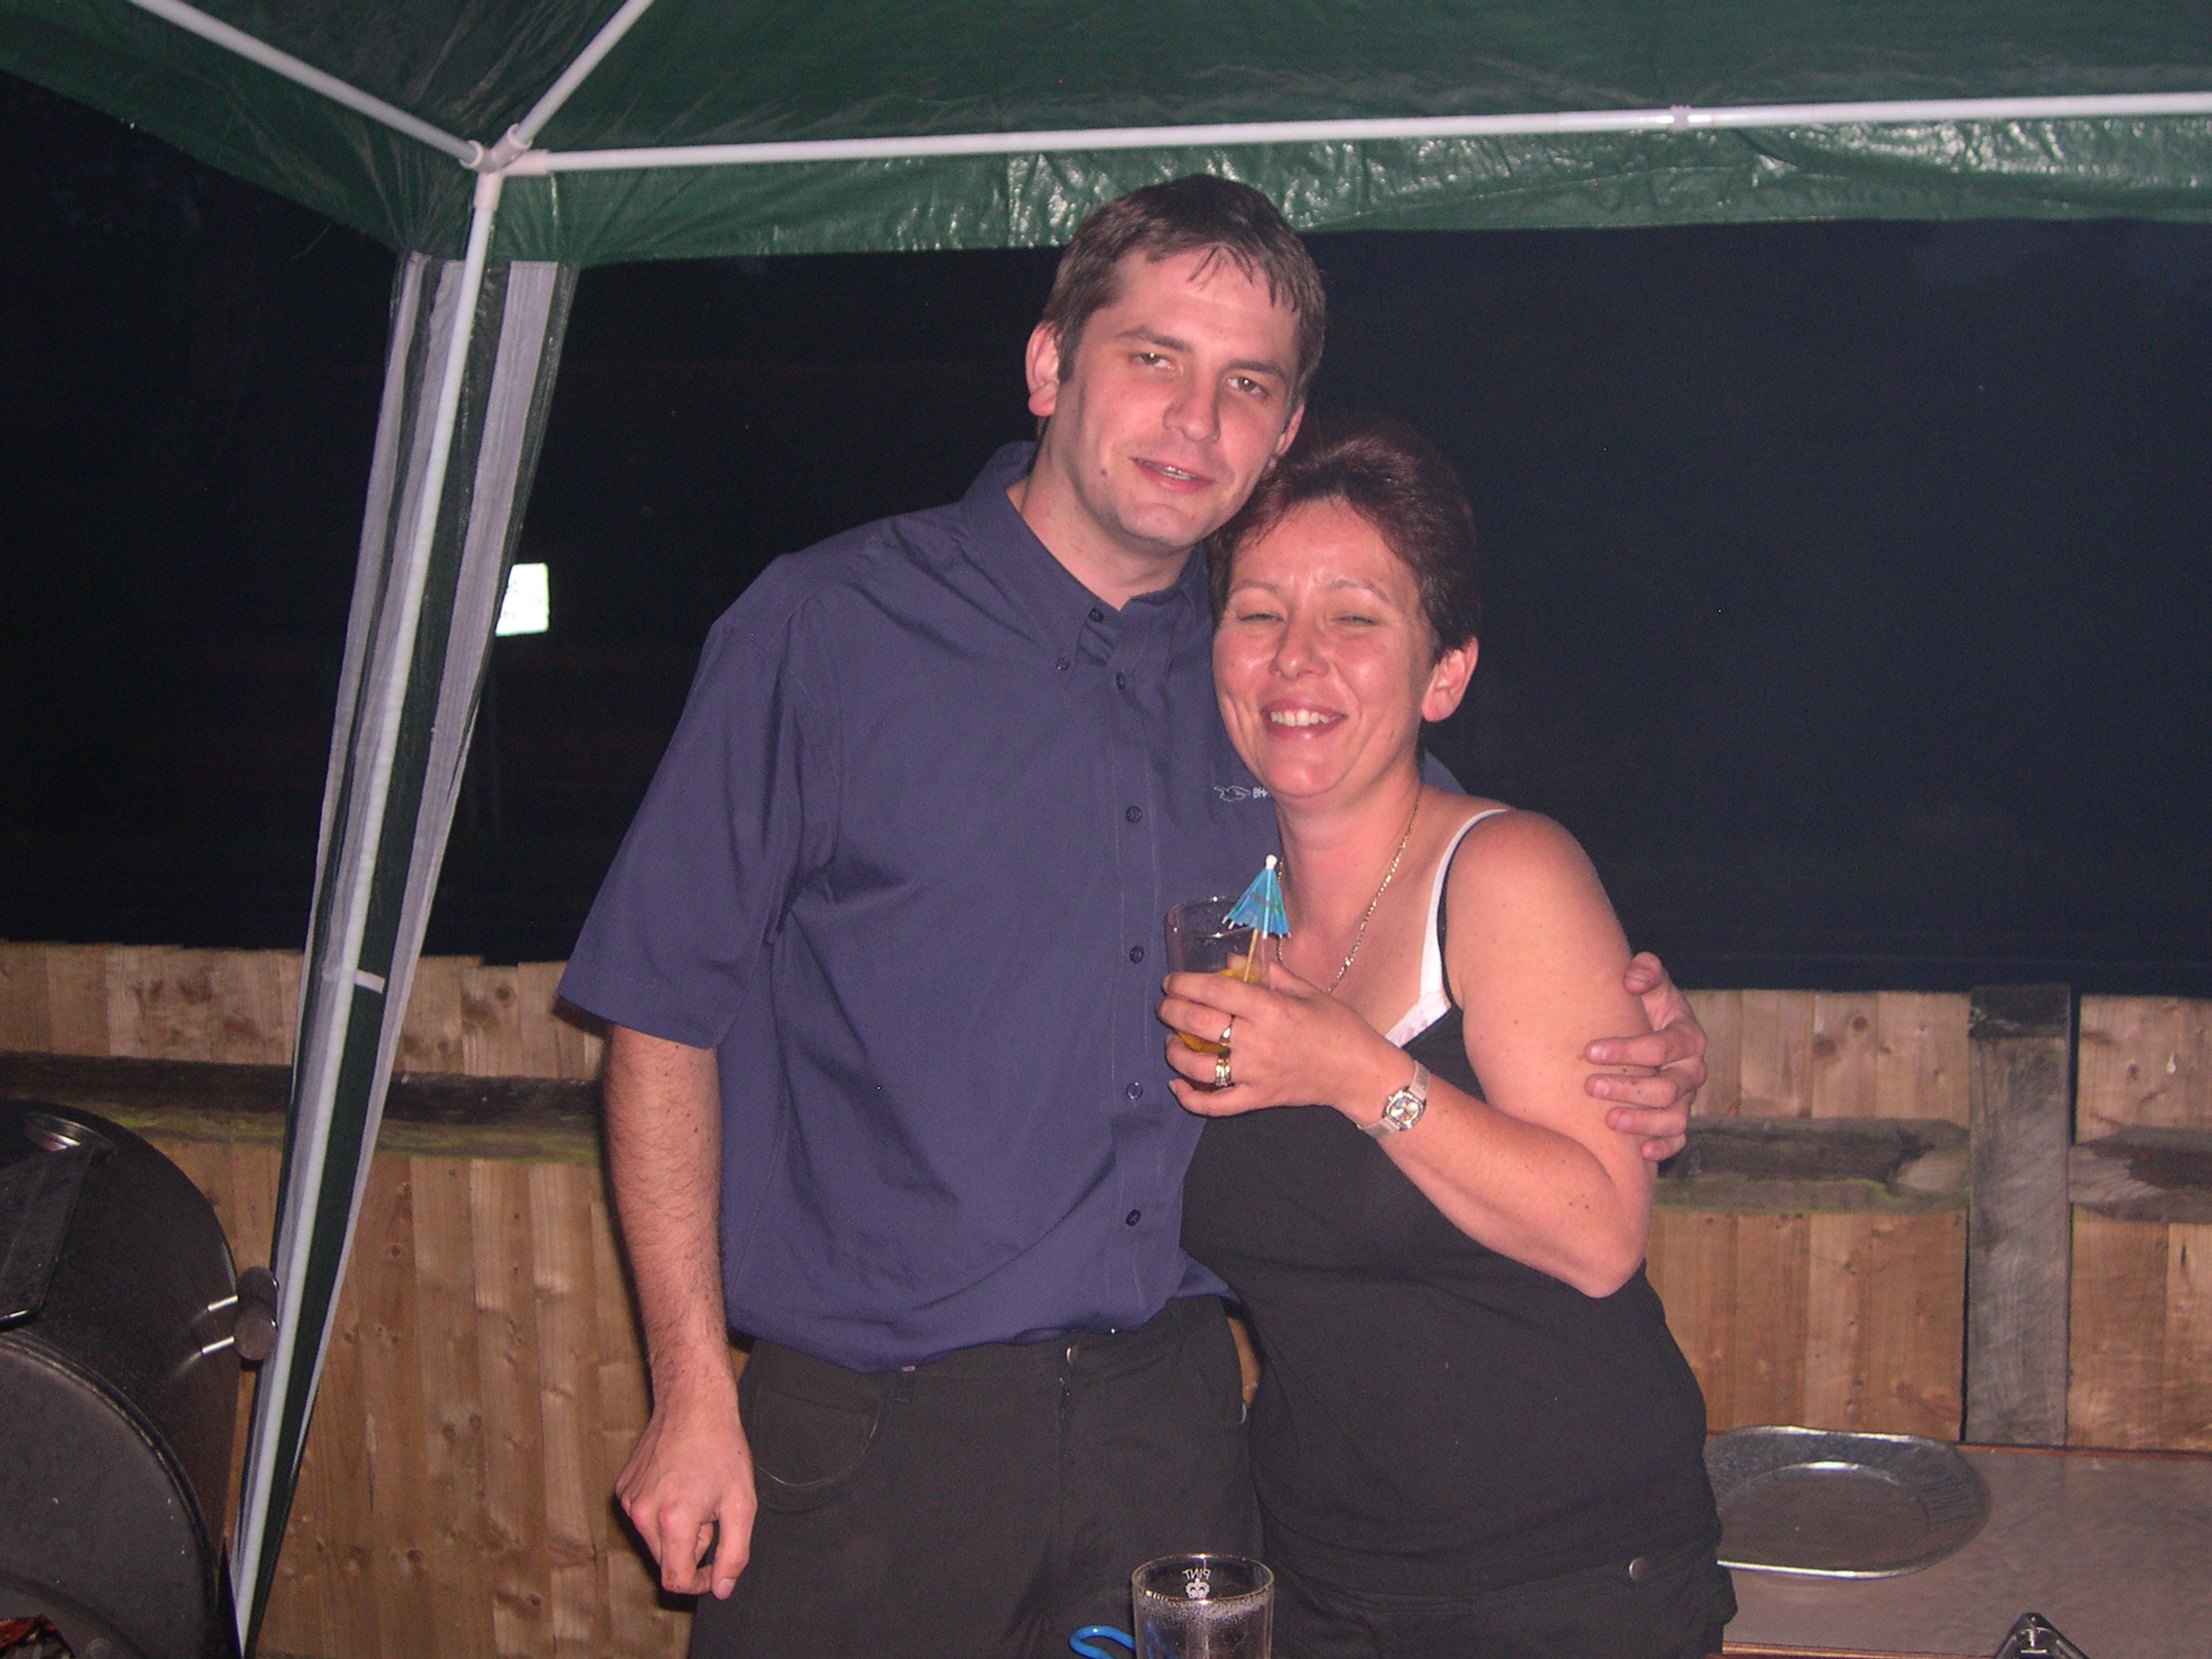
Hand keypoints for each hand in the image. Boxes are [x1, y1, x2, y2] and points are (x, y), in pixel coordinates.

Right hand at [615, 1374, 756, 1598]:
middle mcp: (641, 1513)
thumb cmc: (721, 1448)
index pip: (676, 1579)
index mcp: (672, 1520)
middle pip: (665, 1561)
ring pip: (653, 1540)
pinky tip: (678, 1484)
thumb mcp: (742, 1504)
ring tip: (696, 1494)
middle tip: (711, 1515)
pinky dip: (661, 1513)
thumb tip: (721, 1589)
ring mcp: (627, 1500)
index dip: (701, 1583)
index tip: (716, 1569)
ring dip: (677, 1531)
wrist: (693, 1403)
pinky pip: (643, 1518)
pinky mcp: (622, 1488)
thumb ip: (734, 1554)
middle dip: (691, 1549)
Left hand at [1158, 957, 1399, 1120]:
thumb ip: (1269, 974)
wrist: (1360, 1073)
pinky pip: (1216, 1104)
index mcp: (1271, 1009)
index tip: (1172, 981)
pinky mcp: (1258, 1098)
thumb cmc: (1339, 1027)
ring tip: (1170, 1041)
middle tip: (1165, 1005)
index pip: (1216, 991)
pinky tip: (1177, 1085)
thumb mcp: (1308, 991)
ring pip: (1199, 1066)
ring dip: (1175, 1052)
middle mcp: (1258, 1041)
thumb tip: (1233, 962)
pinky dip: (1191, 1098)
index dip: (1186, 983)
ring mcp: (1255, 1074)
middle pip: (1199, 1023)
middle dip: (1172, 1011)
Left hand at [1583, 951, 1705, 1160]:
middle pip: (1668, 1087)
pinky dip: (1663, 1148)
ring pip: (1674, 1117)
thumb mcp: (1648, 983)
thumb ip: (1646, 971)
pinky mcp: (1676, 1120)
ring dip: (1643, 1121)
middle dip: (1627, 1087)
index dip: (1628, 1050)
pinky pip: (1677, 1139)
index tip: (1590, 1051)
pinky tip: (1640, 1152)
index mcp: (1688, 1036)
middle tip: (1589, 1085)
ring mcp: (1685, 1099)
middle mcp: (1691, 1071)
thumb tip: (1633, 980)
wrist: (1642, 1028)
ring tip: (1609, 1120)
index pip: (1663, 1047)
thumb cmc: (1641, 1005)